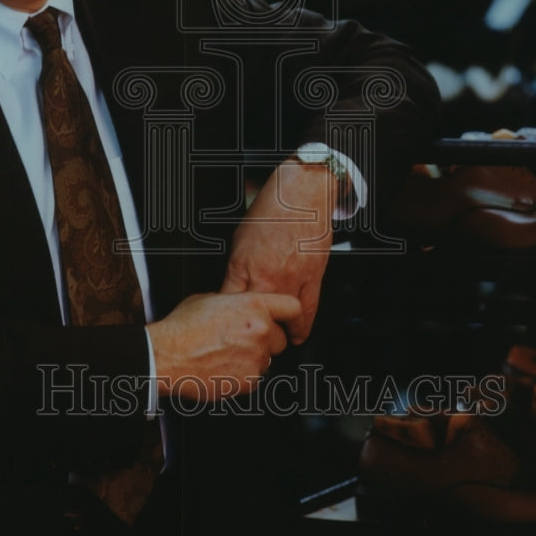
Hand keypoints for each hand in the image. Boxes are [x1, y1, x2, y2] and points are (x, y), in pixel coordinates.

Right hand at [147, 291, 300, 401]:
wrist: (167, 356)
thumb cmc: (183, 328)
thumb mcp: (210, 299)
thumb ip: (235, 302)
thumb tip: (241, 307)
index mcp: (253, 306)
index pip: (292, 308)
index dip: (291, 317)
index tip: (290, 323)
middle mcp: (259, 331)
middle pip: (280, 339)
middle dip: (265, 341)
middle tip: (243, 340)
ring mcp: (256, 358)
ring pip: (267, 360)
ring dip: (253, 358)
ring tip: (226, 353)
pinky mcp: (249, 381)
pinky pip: (254, 377)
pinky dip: (243, 374)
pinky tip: (223, 365)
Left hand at [221, 160, 335, 344]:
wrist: (302, 191)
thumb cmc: (272, 207)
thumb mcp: (240, 236)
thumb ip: (237, 266)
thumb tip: (233, 288)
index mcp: (242, 264)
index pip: (227, 303)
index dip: (224, 320)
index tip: (223, 328)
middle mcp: (265, 275)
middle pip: (253, 318)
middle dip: (249, 332)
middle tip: (247, 341)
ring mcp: (290, 279)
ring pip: (281, 320)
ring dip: (277, 335)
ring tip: (272, 343)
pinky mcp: (312, 278)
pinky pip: (307, 311)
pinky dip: (302, 327)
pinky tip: (298, 335)